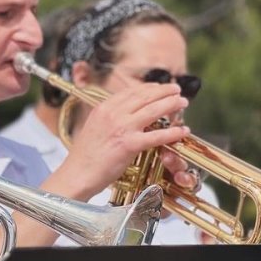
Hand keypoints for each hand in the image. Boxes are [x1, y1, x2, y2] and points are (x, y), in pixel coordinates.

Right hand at [59, 83, 189, 197]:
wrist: (77, 173)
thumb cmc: (85, 156)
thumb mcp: (94, 127)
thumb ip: (109, 118)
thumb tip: (125, 114)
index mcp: (103, 108)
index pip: (131, 92)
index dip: (149, 87)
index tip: (160, 87)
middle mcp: (112, 114)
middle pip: (144, 96)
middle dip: (164, 91)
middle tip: (177, 90)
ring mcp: (121, 128)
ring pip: (153, 111)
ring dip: (171, 104)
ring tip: (182, 103)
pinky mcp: (129, 145)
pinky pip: (157, 136)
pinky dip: (173, 133)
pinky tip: (183, 131)